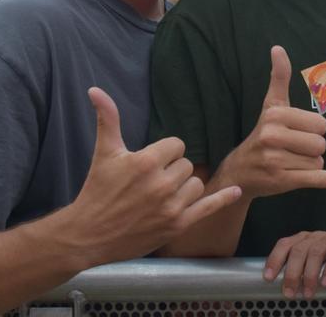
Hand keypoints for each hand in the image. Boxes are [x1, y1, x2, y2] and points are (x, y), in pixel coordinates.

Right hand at [70, 88, 241, 263]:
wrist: (89, 235)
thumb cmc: (97, 191)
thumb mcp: (104, 152)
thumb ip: (107, 118)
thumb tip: (95, 89)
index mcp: (146, 162)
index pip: (177, 145)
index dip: (165, 152)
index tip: (151, 163)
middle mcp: (162, 184)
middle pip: (187, 164)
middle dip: (173, 170)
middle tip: (152, 182)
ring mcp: (171, 207)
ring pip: (197, 184)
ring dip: (185, 187)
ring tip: (163, 195)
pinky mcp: (177, 225)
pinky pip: (209, 207)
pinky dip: (224, 198)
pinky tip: (237, 191)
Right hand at [223, 46, 325, 197]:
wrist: (239, 172)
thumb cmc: (262, 135)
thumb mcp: (271, 105)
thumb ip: (278, 77)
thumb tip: (277, 47)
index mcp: (275, 114)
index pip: (320, 124)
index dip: (313, 131)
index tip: (296, 133)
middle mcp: (273, 136)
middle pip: (321, 144)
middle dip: (313, 150)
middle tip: (293, 150)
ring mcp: (276, 160)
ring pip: (318, 162)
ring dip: (310, 165)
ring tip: (290, 163)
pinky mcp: (283, 181)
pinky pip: (318, 179)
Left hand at [263, 231, 325, 298]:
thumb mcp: (312, 258)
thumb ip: (299, 267)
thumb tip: (284, 287)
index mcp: (302, 239)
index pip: (284, 245)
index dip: (274, 260)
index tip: (268, 278)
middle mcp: (313, 236)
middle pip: (298, 251)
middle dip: (292, 274)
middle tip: (290, 293)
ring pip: (315, 253)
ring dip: (310, 275)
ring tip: (308, 294)